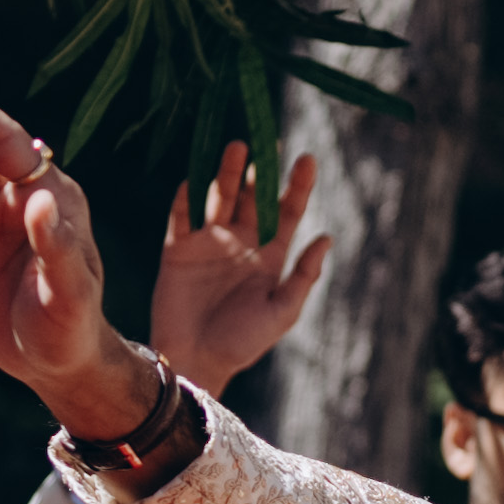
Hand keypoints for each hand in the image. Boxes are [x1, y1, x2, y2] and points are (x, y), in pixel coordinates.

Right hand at [153, 143, 332, 395]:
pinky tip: (193, 179)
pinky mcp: (177, 250)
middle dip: (259, 171)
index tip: (307, 158)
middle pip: (251, 197)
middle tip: (267, 142)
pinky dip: (185, 197)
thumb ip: (303, 276)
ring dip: (225, 173)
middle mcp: (240, 243)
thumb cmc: (243, 342)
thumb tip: (327, 236)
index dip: (297, 185)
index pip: (286, 212)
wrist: (195, 360)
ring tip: (236, 147)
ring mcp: (207, 244)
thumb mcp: (281, 312)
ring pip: (218, 197)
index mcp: (269, 257)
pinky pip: (180, 216)